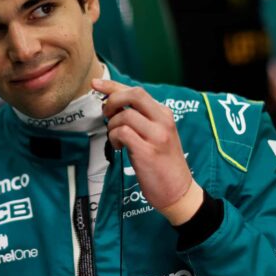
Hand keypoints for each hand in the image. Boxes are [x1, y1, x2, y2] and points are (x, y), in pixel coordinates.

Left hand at [93, 78, 202, 224]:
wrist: (179, 192)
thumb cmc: (163, 164)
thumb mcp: (157, 135)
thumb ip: (141, 119)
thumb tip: (114, 105)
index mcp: (164, 114)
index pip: (137, 92)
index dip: (113, 85)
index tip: (95, 83)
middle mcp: (163, 121)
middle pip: (133, 95)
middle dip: (112, 99)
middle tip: (106, 113)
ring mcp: (157, 136)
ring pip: (124, 116)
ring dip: (112, 126)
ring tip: (116, 139)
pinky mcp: (147, 151)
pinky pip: (122, 133)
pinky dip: (114, 138)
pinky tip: (118, 147)